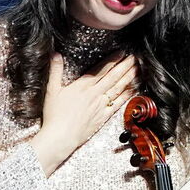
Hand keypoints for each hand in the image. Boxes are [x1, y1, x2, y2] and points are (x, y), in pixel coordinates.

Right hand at [31, 51, 136, 175]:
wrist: (60, 137)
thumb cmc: (54, 115)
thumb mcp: (52, 90)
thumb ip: (55, 70)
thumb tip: (55, 54)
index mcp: (82, 86)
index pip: (101, 69)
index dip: (112, 59)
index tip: (121, 52)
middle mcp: (94, 94)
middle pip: (113, 77)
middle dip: (125, 66)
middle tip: (135, 57)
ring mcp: (100, 106)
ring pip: (118, 88)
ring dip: (129, 78)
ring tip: (138, 69)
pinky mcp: (103, 117)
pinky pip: (118, 104)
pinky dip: (127, 96)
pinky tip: (133, 90)